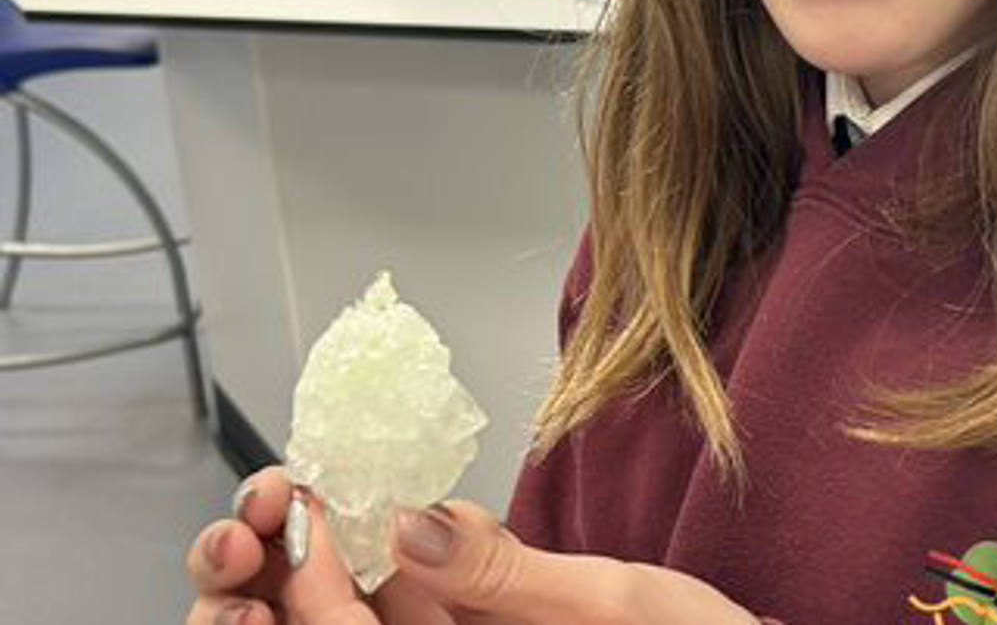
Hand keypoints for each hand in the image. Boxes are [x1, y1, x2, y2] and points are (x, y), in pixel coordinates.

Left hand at [186, 467, 761, 624]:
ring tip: (305, 511)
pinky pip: (417, 612)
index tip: (304, 505)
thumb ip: (506, 574)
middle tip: (261, 519)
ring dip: (323, 571)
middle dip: (276, 591)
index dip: (307, 589)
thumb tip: (410, 525)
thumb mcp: (613, 607)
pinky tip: (401, 520)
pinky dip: (391, 565)